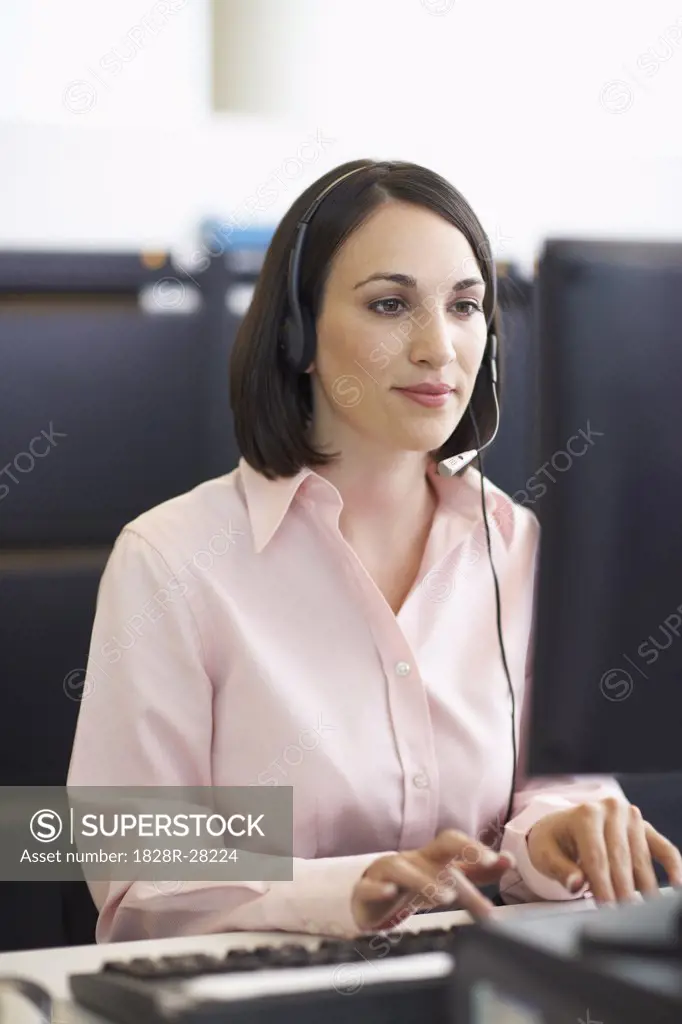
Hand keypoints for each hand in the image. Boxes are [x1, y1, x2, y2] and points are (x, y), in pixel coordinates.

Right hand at [351, 828, 515, 930]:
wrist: (367, 895)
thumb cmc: (411, 884)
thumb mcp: (443, 879)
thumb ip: (475, 874)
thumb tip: (508, 862)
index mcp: (434, 858)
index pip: (460, 846)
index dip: (481, 851)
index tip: (506, 861)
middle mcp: (416, 859)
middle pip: (441, 844)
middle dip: (465, 847)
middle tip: (486, 860)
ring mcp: (389, 871)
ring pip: (406, 868)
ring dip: (426, 880)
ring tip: (447, 896)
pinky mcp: (366, 889)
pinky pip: (370, 885)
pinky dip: (380, 887)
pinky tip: (390, 892)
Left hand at [527, 797, 681, 902]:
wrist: (562, 824)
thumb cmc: (553, 841)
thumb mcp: (545, 853)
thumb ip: (560, 869)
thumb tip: (576, 884)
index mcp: (585, 814)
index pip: (597, 856)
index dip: (602, 885)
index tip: (607, 910)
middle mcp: (611, 809)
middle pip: (620, 858)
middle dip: (623, 890)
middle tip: (625, 916)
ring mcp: (631, 816)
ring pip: (641, 858)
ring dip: (644, 887)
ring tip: (644, 912)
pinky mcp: (645, 827)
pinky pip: (663, 848)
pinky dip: (673, 867)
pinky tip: (677, 886)